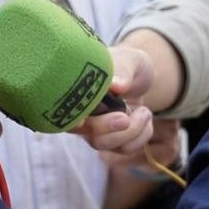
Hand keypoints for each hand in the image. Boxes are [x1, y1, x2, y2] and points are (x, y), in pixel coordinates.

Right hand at [73, 45, 156, 161]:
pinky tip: (145, 117)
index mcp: (74, 90)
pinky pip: (122, 148)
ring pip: (102, 143)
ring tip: (145, 111)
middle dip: (106, 127)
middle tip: (126, 118)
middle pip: (81, 130)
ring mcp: (92, 128)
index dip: (71, 119)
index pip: (63, 109)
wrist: (139, 77)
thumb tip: (116, 85)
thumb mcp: (130, 60)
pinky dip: (141, 136)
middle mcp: (78, 112)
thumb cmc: (128, 64)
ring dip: (130, 132)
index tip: (83, 121)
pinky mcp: (110, 140)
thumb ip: (123, 70)